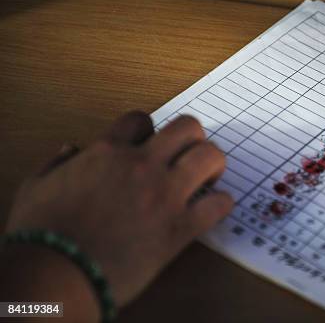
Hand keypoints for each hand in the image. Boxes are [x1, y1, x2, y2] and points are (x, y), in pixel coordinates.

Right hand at [5, 112, 232, 306]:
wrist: (58, 273)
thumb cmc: (40, 234)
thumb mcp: (35, 188)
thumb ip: (55, 164)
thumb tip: (70, 151)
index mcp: (108, 152)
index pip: (141, 119)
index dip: (147, 130)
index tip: (149, 144)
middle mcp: (142, 165)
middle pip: (187, 128)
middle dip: (192, 137)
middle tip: (188, 155)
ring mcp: (166, 194)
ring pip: (210, 157)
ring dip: (213, 163)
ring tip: (207, 177)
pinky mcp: (181, 227)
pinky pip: (217, 204)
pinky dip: (221, 203)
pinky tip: (214, 208)